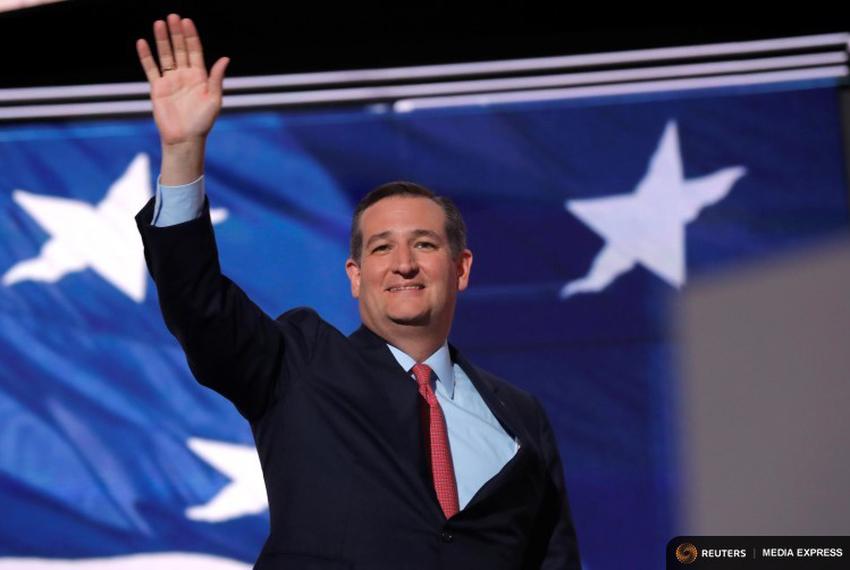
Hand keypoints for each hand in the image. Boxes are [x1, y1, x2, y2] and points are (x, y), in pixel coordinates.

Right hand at [136, 14, 228, 183]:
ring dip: (162, 40)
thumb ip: (216, 79)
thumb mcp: (214, 100)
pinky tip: (143, 42)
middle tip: (172, 16)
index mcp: (200, 77)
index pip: (194, 51)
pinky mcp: (157, 88)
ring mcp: (170, 81)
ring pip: (165, 55)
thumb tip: (225, 58)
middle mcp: (185, 76)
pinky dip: (146, 56)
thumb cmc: (202, 123)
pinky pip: (151, 69)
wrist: (184, 140)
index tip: (186, 21)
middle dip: (176, 33)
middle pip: (179, 49)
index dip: (191, 36)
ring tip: (158, 23)